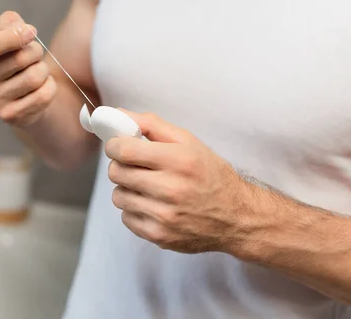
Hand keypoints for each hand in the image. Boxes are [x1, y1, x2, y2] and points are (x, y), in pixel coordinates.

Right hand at [0, 11, 56, 125]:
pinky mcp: (10, 116)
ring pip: (34, 76)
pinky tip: (41, 85)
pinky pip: (44, 95)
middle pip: (19, 59)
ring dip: (43, 68)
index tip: (31, 31)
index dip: (11, 37)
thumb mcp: (4, 31)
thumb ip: (9, 22)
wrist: (20, 92)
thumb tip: (22, 30)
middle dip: (35, 50)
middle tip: (34, 53)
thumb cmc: (10, 55)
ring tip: (36, 69)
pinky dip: (50, 85)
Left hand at [105, 111, 259, 253]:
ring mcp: (164, 216)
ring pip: (118, 196)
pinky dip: (134, 209)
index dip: (115, 145)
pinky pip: (126, 217)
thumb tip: (118, 115)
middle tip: (134, 165)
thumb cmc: (210, 174)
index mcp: (179, 160)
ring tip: (146, 186)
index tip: (118, 145)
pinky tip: (152, 205)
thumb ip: (151, 125)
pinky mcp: (158, 236)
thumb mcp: (188, 142)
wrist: (236, 217)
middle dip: (120, 165)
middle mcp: (171, 189)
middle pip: (117, 172)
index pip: (125, 150)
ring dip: (127, 188)